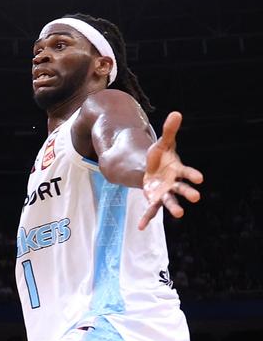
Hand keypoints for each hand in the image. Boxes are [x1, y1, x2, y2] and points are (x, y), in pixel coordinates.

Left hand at [138, 111, 203, 229]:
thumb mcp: (162, 143)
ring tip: (180, 214)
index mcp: (178, 170)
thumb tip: (175, 112)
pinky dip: (147, 218)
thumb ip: (169, 131)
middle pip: (181, 188)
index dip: (192, 175)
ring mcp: (164, 192)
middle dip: (187, 192)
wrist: (151, 168)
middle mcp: (173, 183)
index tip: (200, 179)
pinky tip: (141, 227)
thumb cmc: (161, 156)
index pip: (187, 172)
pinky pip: (150, 210)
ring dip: (174, 207)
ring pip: (169, 201)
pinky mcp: (153, 199)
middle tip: (196, 197)